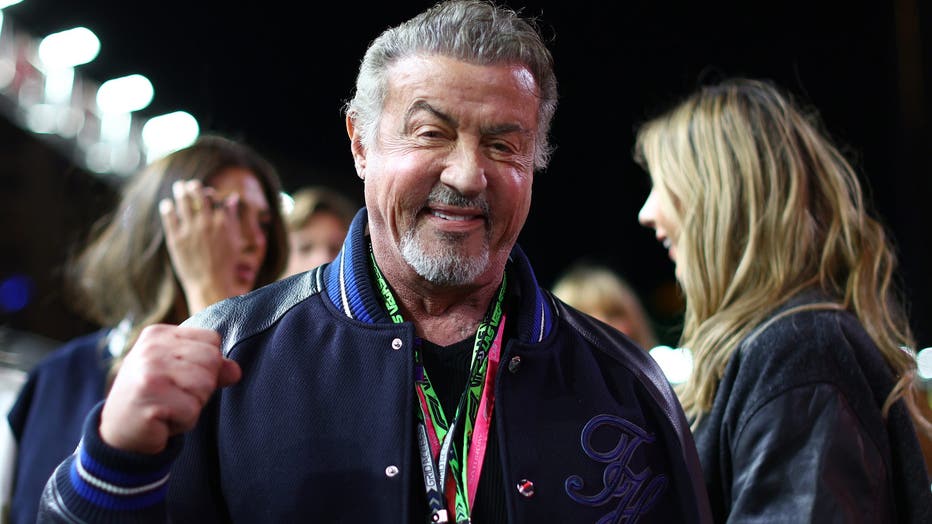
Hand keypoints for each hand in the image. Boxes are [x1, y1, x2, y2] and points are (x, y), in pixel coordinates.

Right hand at [99, 324, 241, 453]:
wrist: (118, 432)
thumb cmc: (155, 398)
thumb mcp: (182, 375)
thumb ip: (212, 368)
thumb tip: (236, 371)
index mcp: (159, 334)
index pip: (212, 339)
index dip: (208, 365)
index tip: (181, 378)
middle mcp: (152, 348)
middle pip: (212, 360)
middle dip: (203, 386)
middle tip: (174, 396)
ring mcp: (148, 371)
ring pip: (205, 385)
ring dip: (193, 405)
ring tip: (169, 406)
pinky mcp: (149, 398)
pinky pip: (192, 410)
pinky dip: (184, 422)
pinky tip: (163, 420)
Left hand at [159, 179, 243, 313]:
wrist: (210, 284)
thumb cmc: (226, 264)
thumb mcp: (235, 240)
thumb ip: (232, 218)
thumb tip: (231, 198)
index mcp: (222, 223)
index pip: (214, 198)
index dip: (210, 193)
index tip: (206, 193)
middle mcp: (206, 223)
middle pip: (198, 196)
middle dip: (193, 187)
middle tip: (188, 184)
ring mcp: (190, 231)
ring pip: (183, 202)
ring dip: (180, 192)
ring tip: (178, 188)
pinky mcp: (176, 239)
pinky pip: (169, 217)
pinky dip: (168, 208)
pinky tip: (167, 204)